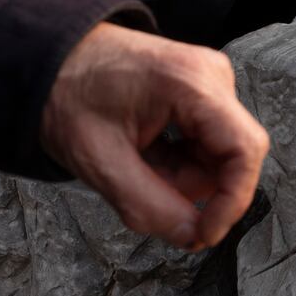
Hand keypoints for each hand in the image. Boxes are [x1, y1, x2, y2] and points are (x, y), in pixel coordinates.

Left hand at [40, 23, 269, 251]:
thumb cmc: (68, 96)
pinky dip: (179, 161)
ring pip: (218, 155)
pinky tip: (145, 152)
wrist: (51, 59)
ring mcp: (211, 82)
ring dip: (181, 176)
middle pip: (231, 156)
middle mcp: (213, 77)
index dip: (232, 201)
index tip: (204, 234)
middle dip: (190, 187)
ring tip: (135, 164)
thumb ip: (147, 205)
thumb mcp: (98, 161)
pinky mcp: (204, 91)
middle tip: (140, 187)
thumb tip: (191, 236)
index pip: (244, 150)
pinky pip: (207, 143)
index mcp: (192, 84)